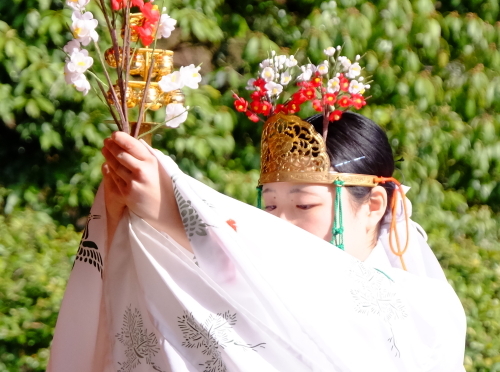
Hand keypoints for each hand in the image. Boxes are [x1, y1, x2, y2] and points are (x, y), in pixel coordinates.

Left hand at [101, 131, 190, 250]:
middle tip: (106, 141)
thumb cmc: (166, 186)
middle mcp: (141, 170)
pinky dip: (110, 170)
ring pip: (114, 165)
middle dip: (111, 146)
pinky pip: (114, 178)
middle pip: (120, 154)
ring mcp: (133, 182)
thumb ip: (148, 156)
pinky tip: (108, 166)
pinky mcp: (127, 193)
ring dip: (108, 157)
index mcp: (151, 161)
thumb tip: (134, 143)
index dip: (120, 138)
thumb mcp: (161, 167)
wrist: (169, 210)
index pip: (131, 145)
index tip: (114, 135)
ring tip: (104, 150)